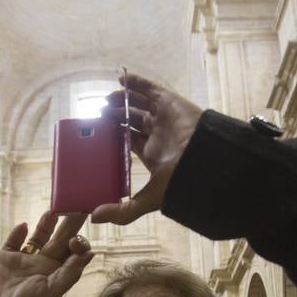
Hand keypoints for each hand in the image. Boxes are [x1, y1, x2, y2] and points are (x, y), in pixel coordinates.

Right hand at [0, 211, 93, 296]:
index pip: (73, 254)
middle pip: (60, 241)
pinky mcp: (3, 258)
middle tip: (80, 206)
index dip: (79, 243)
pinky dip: (17, 233)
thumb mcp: (50, 293)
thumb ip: (68, 273)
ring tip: (54, 210)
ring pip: (38, 237)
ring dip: (46, 225)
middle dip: (70, 225)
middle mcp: (42, 266)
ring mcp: (23, 261)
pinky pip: (13, 241)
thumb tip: (89, 254)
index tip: (78, 238)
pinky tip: (24, 225)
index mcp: (56, 275)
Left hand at [90, 70, 203, 225]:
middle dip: (115, 116)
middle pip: (132, 120)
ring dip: (121, 100)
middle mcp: (158, 134)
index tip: (97, 133)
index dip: (114, 136)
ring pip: (139, 104)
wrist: (202, 159)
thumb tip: (93, 218)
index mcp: (153, 155)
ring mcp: (164, 117)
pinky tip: (121, 78)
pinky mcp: (169, 102)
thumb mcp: (146, 200)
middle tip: (99, 113)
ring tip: (105, 100)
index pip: (129, 142)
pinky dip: (135, 82)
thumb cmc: (179, 180)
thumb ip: (121, 210)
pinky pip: (150, 88)